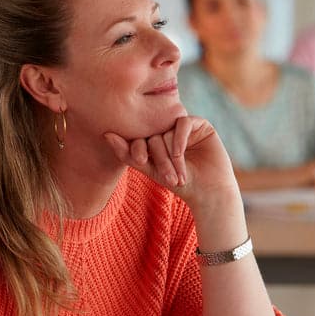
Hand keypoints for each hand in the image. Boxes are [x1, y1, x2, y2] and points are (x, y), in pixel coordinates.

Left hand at [103, 116, 236, 206]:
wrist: (208, 192)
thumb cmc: (179, 183)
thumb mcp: (150, 171)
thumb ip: (128, 154)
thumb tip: (105, 134)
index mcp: (154, 138)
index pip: (139, 136)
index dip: (138, 149)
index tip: (143, 164)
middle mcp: (168, 129)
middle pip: (153, 135)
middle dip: (159, 158)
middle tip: (168, 178)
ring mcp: (184, 126)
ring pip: (166, 131)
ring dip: (171, 156)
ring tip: (178, 175)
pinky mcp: (200, 124)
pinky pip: (182, 123)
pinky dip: (178, 139)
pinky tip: (180, 154)